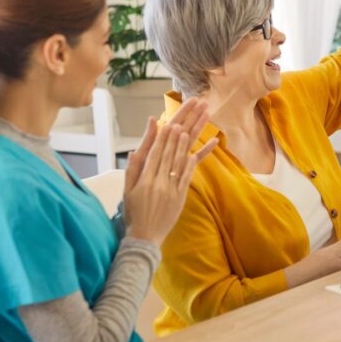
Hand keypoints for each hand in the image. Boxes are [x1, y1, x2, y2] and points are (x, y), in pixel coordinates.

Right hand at [124, 98, 217, 245]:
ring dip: (197, 132)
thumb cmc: (133, 212)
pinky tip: (212, 141)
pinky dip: (202, 155)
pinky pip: (193, 170)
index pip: (158, 148)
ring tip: (206, 114)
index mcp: (145, 176)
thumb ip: (134, 165)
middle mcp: (161, 179)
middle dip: (187, 122)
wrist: (144, 237)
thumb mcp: (128, 188)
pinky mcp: (182, 192)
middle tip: (197, 104)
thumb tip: (137, 146)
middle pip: (175, 145)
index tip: (177, 114)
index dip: (168, 130)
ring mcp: (173, 186)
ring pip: (186, 153)